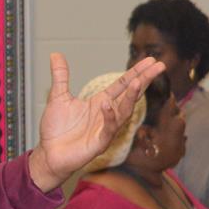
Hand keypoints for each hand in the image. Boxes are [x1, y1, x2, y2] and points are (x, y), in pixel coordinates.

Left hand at [28, 54, 164, 191]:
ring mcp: (105, 129)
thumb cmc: (56, 128)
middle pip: (130, 95)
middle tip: (159, 66)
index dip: (136, 72)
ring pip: (124, 112)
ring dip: (131, 97)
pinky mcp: (98, 143)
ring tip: (137, 81)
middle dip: (144, 80)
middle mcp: (107, 115)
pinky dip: (109, 117)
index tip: (151, 60)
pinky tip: (106, 104)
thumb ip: (61, 76)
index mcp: (100, 102)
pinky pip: (108, 130)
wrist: (49, 154)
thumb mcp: (58, 97)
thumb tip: (56, 54)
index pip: (122, 85)